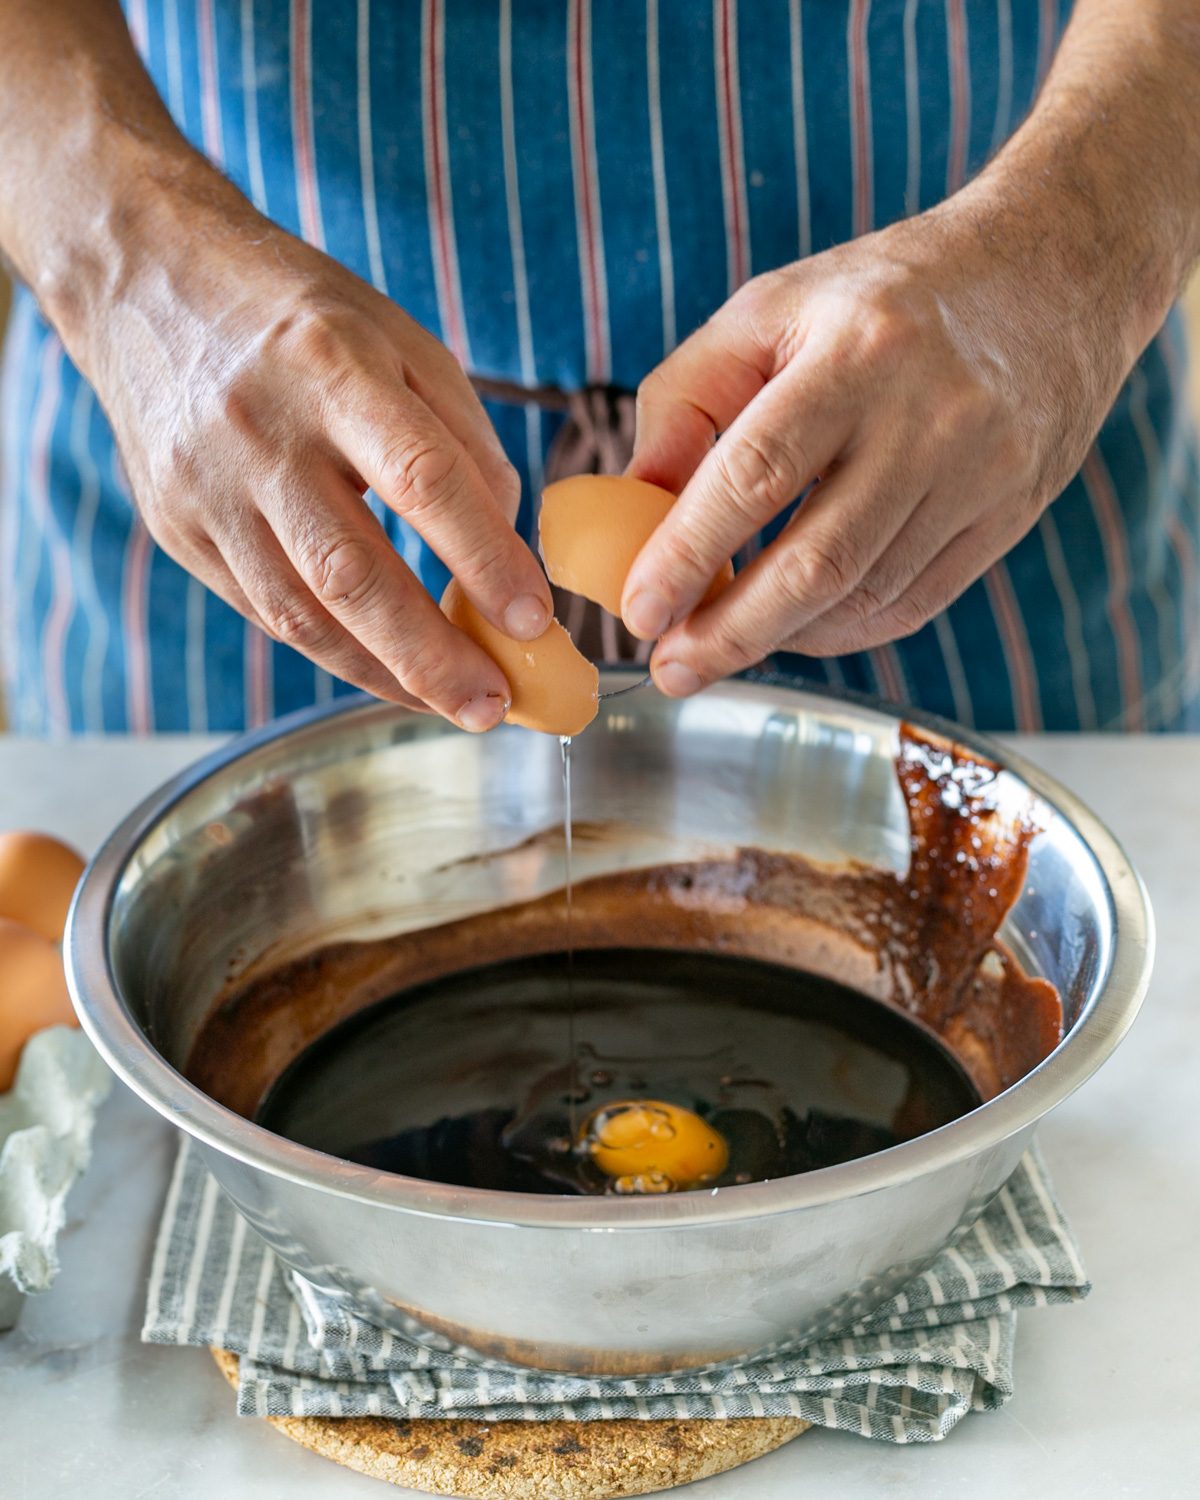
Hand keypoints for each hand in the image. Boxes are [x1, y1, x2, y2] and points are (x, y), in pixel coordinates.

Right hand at [81, 175, 551, 730]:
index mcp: (331, 364)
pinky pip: (265, 612)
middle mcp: (261, 431)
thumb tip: (507, 544)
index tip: (535, 620)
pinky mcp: (177, 529)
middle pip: (353, 573)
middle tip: (495, 704)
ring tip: (453, 704)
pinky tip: (388, 672)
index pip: (422, 479)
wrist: (145, 282)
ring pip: (301, 613)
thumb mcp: (397, 337)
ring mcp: (208, 488)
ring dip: (386, 674)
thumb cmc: (296, 313)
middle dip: (433, 655)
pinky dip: (335, 653)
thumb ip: (463, 436)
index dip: (484, 557)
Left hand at [620, 184, 1143, 696]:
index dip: (689, 554)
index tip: (639, 610)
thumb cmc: (884, 296)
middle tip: (670, 666)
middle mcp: (928, 418)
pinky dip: (839, 631)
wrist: (1053, 278)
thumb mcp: (771, 310)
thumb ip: (688, 400)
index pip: (757, 474)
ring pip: (864, 596)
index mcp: (857, 351)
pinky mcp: (1009, 517)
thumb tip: (634, 507)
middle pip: (818, 562)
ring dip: (779, 637)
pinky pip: (911, 605)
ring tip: (718, 645)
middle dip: (729, 631)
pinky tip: (792, 628)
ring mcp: (980, 475)